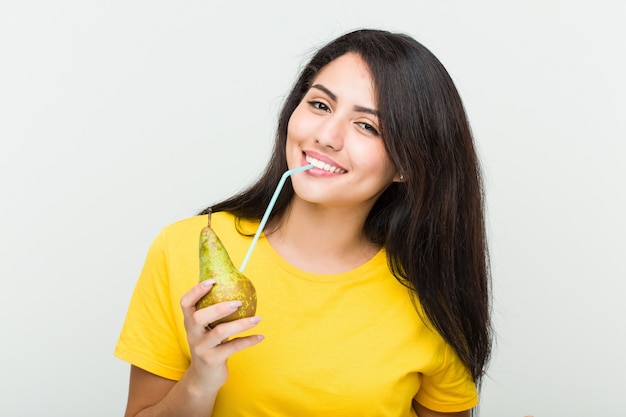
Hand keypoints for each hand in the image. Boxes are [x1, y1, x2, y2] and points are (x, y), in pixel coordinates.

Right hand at [180, 279, 263, 393]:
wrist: (203, 377)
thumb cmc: (210, 345)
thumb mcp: (207, 329)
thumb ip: (215, 313)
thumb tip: (238, 288)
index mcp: (190, 322)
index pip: (185, 303)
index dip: (196, 290)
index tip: (212, 280)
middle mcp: (193, 334)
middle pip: (199, 317)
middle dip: (218, 308)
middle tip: (238, 302)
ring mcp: (201, 348)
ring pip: (219, 332)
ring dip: (241, 324)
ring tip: (258, 319)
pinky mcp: (212, 360)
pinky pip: (233, 347)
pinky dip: (248, 341)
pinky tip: (260, 336)